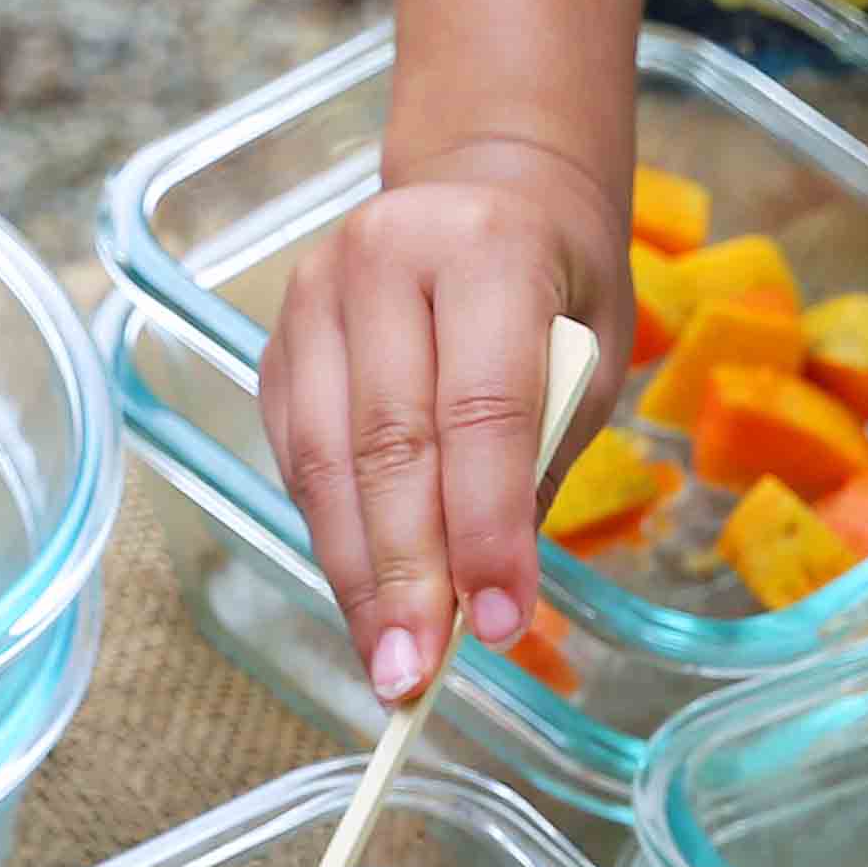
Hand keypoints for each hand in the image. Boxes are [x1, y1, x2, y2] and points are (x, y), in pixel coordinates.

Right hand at [259, 140, 623, 705]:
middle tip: (416, 677)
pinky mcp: (277, 344)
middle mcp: (383, 260)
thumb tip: (484, 601)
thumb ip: (535, 464)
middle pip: (386, 447)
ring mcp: (314, 299)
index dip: (484, 527)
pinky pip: (297, 461)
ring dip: (356, 578)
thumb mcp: (590, 361)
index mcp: (485, 250)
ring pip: (324, 463)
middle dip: (404, 576)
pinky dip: (332, 540)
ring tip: (387, 665)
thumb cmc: (557, 287)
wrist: (489, 188)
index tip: (498, 625)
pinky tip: (364, 601)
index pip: (479, 409)